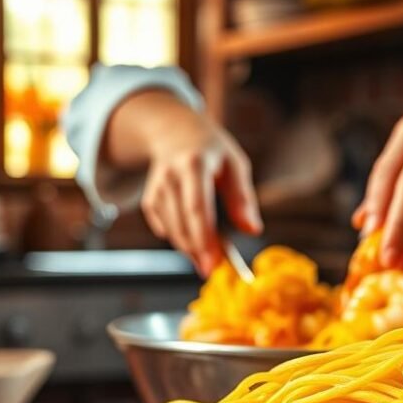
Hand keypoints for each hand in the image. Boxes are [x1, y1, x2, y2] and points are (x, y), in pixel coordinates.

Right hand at [107, 90, 261, 275]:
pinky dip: (180, 240)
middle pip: (181, 224)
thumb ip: (242, 197)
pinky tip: (193, 242)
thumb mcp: (235, 164)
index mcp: (194, 164)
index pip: (196, 207)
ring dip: (189, 250)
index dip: (204, 238)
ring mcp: (156, 188)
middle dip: (197, 252)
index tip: (214, 263)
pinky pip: (164, 229)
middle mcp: (170, 176)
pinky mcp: (149, 200)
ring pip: (171, 231)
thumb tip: (253, 230)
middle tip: (213, 270)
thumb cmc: (212, 150)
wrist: (173, 132)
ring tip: (207, 259)